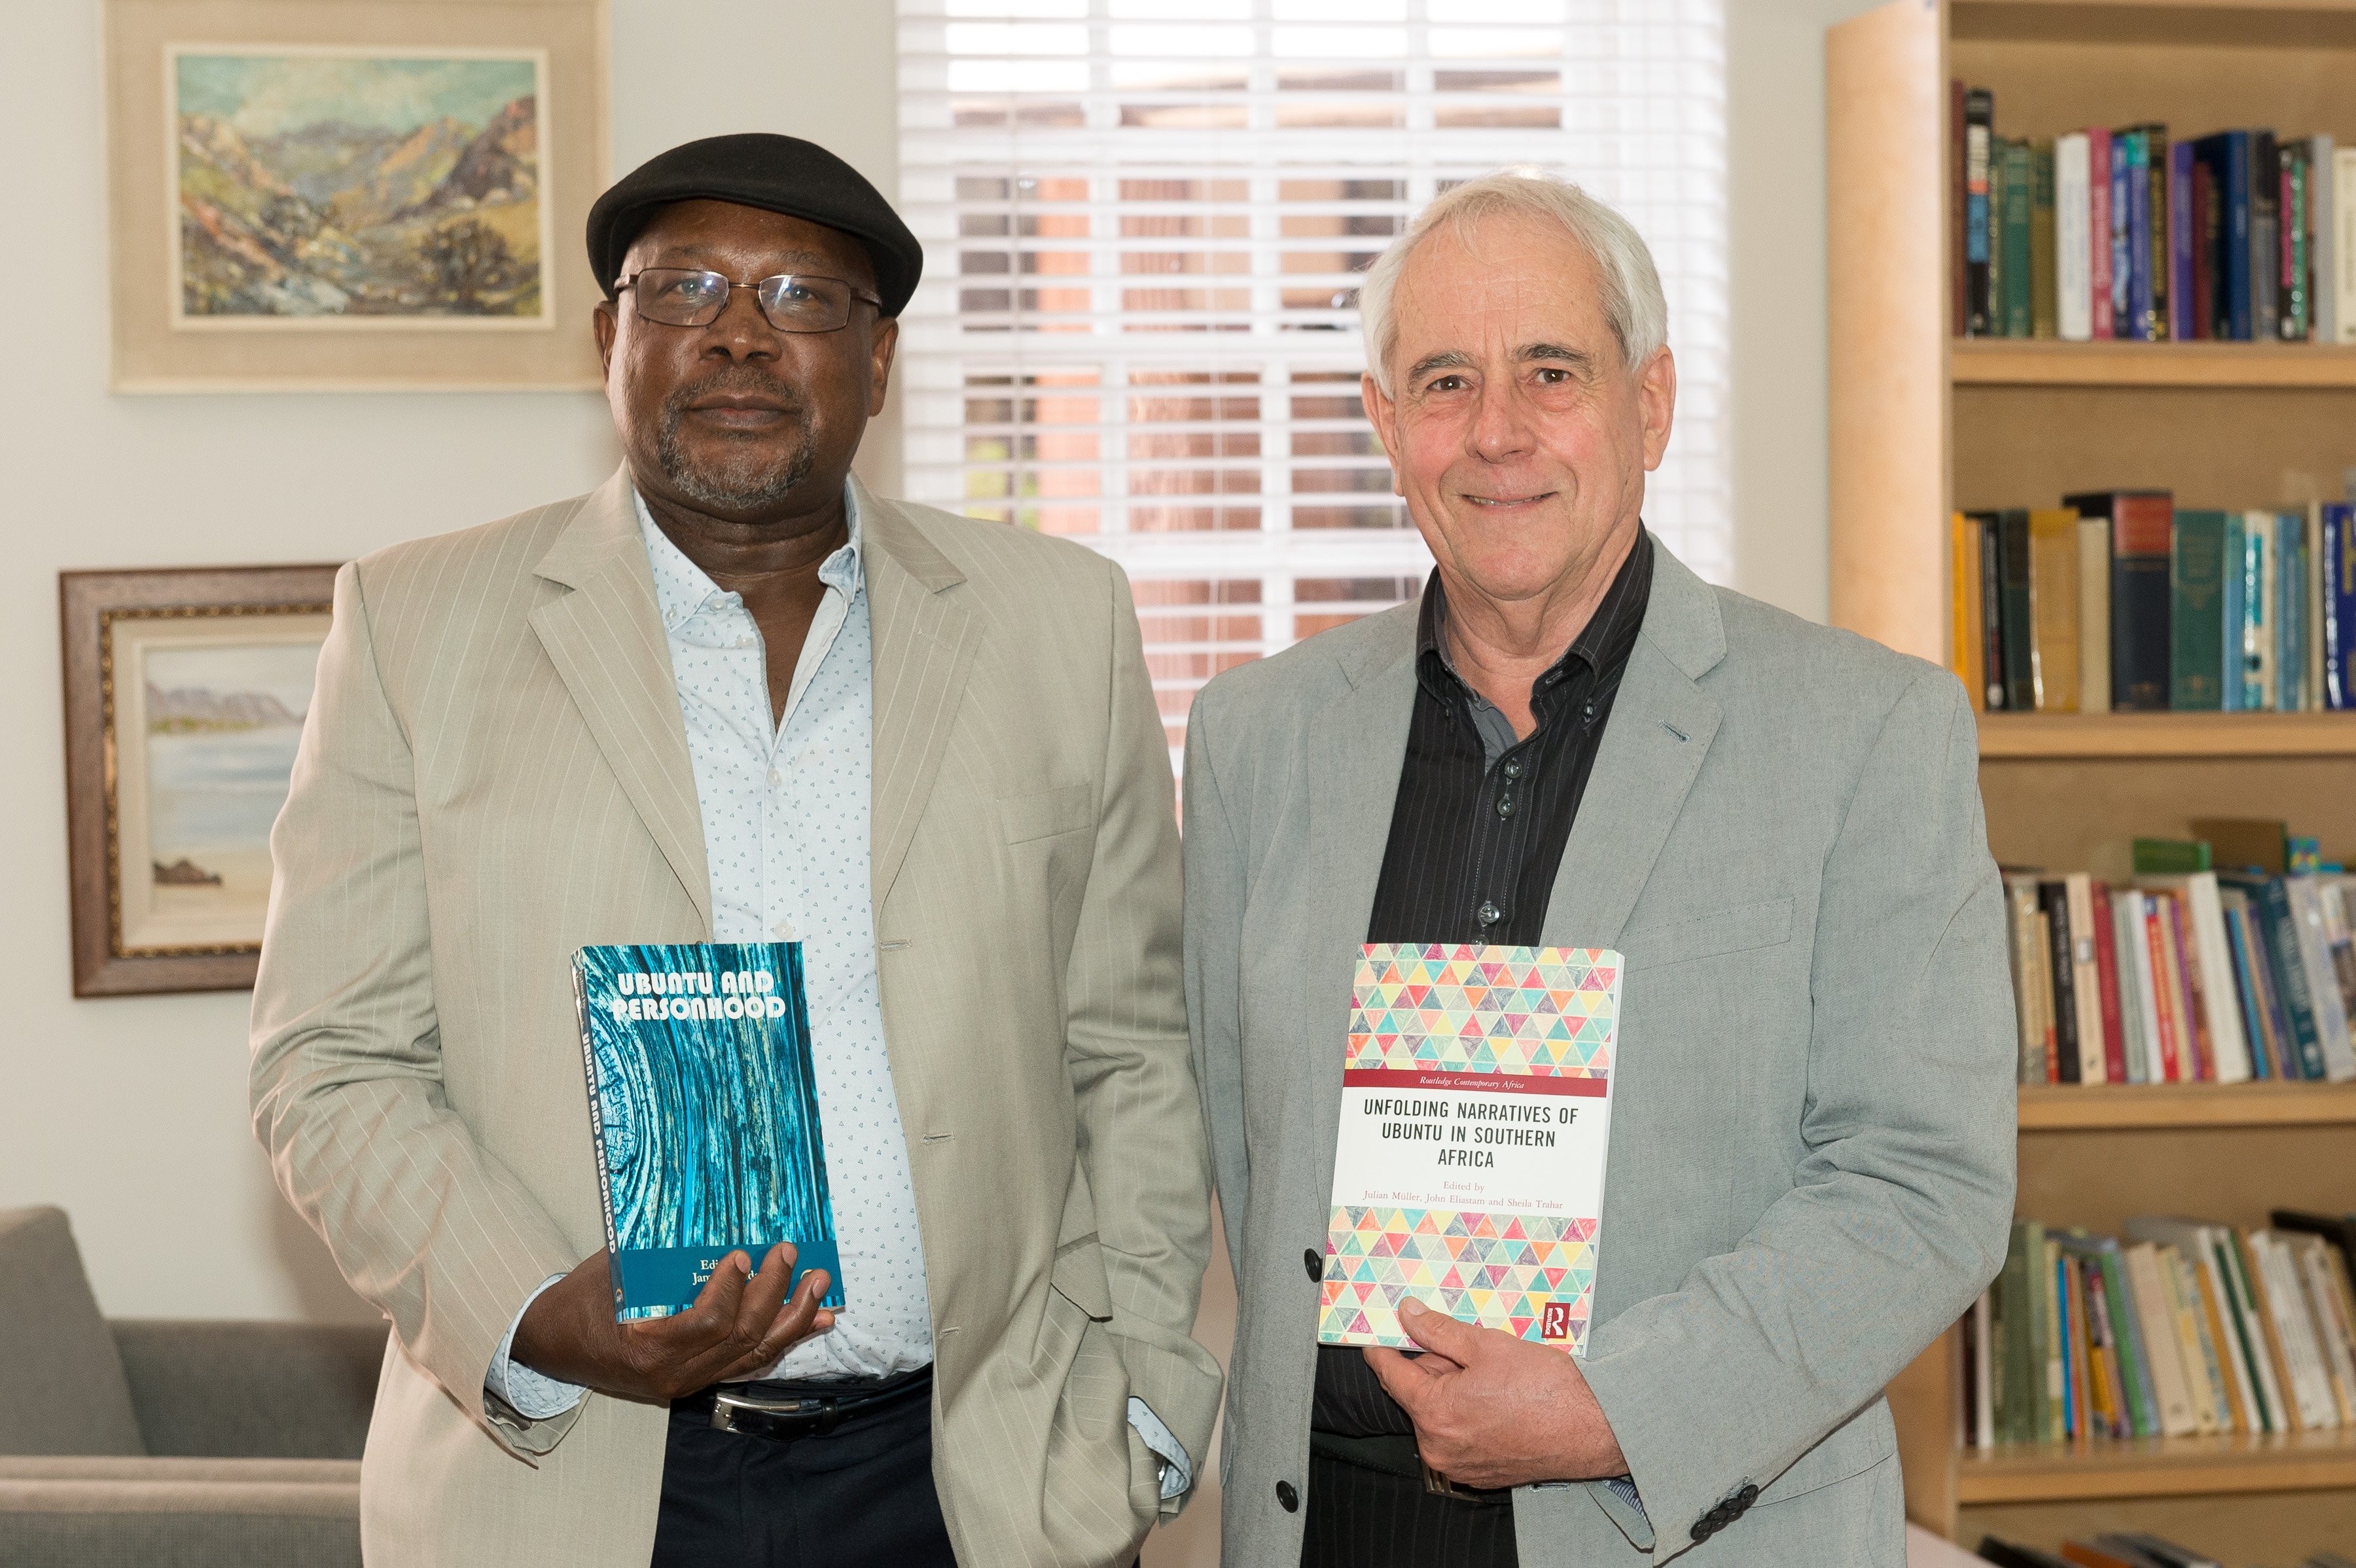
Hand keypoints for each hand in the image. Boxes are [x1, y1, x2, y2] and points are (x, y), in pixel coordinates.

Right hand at [511, 1244, 831, 1403]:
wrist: (551, 1344)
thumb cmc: (580, 1299)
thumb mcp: (614, 1270)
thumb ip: (663, 1258)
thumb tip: (718, 1222)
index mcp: (645, 1348)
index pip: (706, 1324)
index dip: (732, 1290)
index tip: (743, 1254)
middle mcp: (671, 1375)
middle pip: (740, 1340)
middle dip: (774, 1295)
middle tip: (791, 1255)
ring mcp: (685, 1384)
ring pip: (752, 1358)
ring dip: (792, 1321)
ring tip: (820, 1290)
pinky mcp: (693, 1383)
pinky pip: (746, 1364)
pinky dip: (781, 1340)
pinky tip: (811, 1322)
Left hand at [1365, 1297, 1625, 1489]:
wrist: (1594, 1429)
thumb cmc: (1546, 1388)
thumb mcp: (1487, 1345)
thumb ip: (1438, 1330)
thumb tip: (1407, 1314)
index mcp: (1434, 1414)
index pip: (1392, 1375)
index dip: (1381, 1349)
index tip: (1374, 1335)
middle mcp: (1439, 1448)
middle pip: (1417, 1394)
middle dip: (1430, 1366)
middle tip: (1461, 1344)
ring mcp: (1459, 1465)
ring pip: (1438, 1415)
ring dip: (1450, 1390)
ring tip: (1489, 1372)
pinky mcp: (1480, 1473)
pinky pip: (1458, 1435)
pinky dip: (1466, 1414)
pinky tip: (1495, 1397)